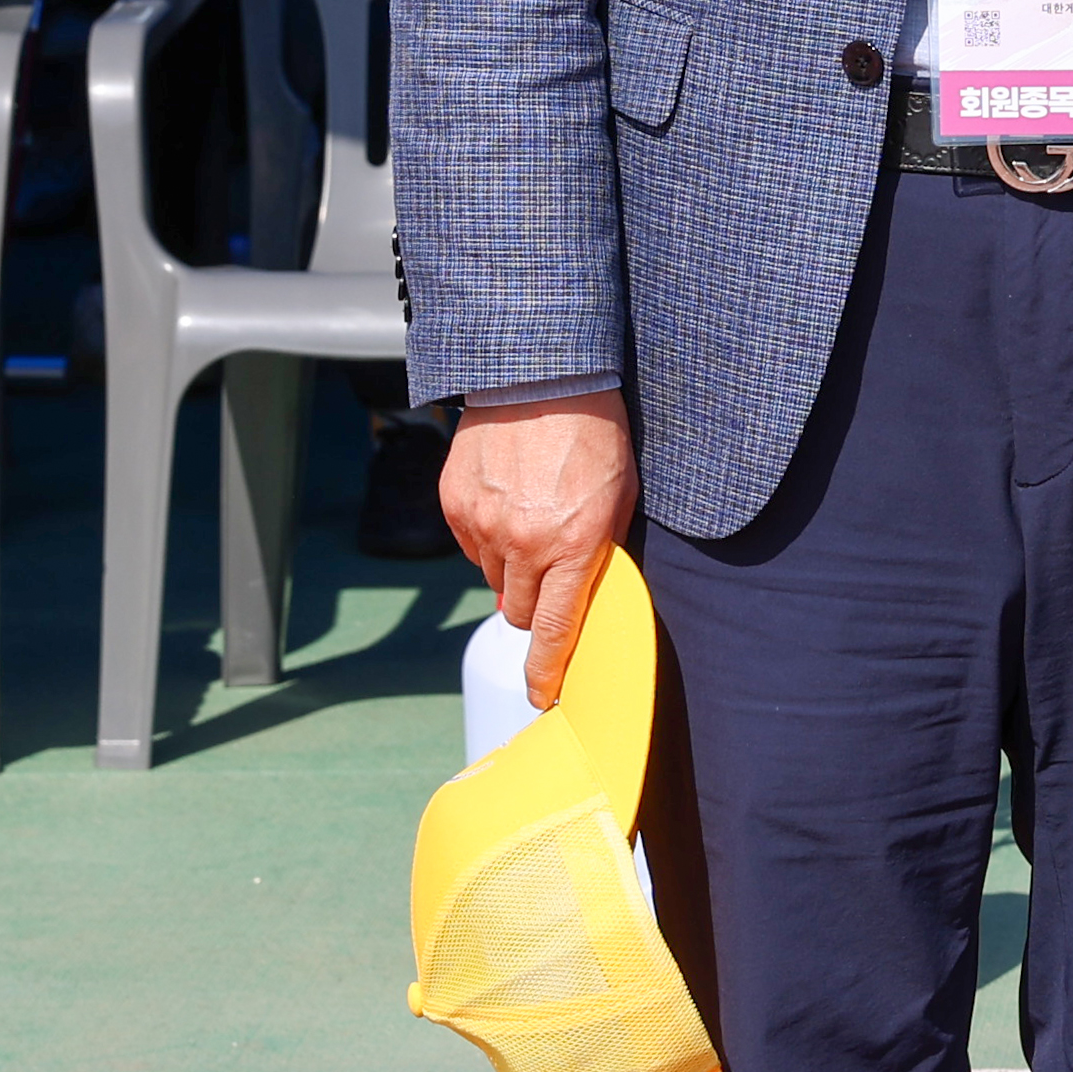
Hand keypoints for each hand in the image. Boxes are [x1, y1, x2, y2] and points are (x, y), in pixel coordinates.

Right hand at [441, 394, 638, 703]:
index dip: (546, 673)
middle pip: (518, 612)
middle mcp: (523, 543)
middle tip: (549, 567)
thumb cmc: (596, 434)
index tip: (541, 696)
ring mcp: (482, 524)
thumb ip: (598, 555)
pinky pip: (470, 545)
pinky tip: (507, 497)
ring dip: (511, 564)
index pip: (554, 631)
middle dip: (534, 602)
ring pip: (493, 578)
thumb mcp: (618, 499)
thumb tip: (577, 603)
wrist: (543, 374)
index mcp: (572, 546)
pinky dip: (487, 534)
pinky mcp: (454, 503)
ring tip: (532, 515)